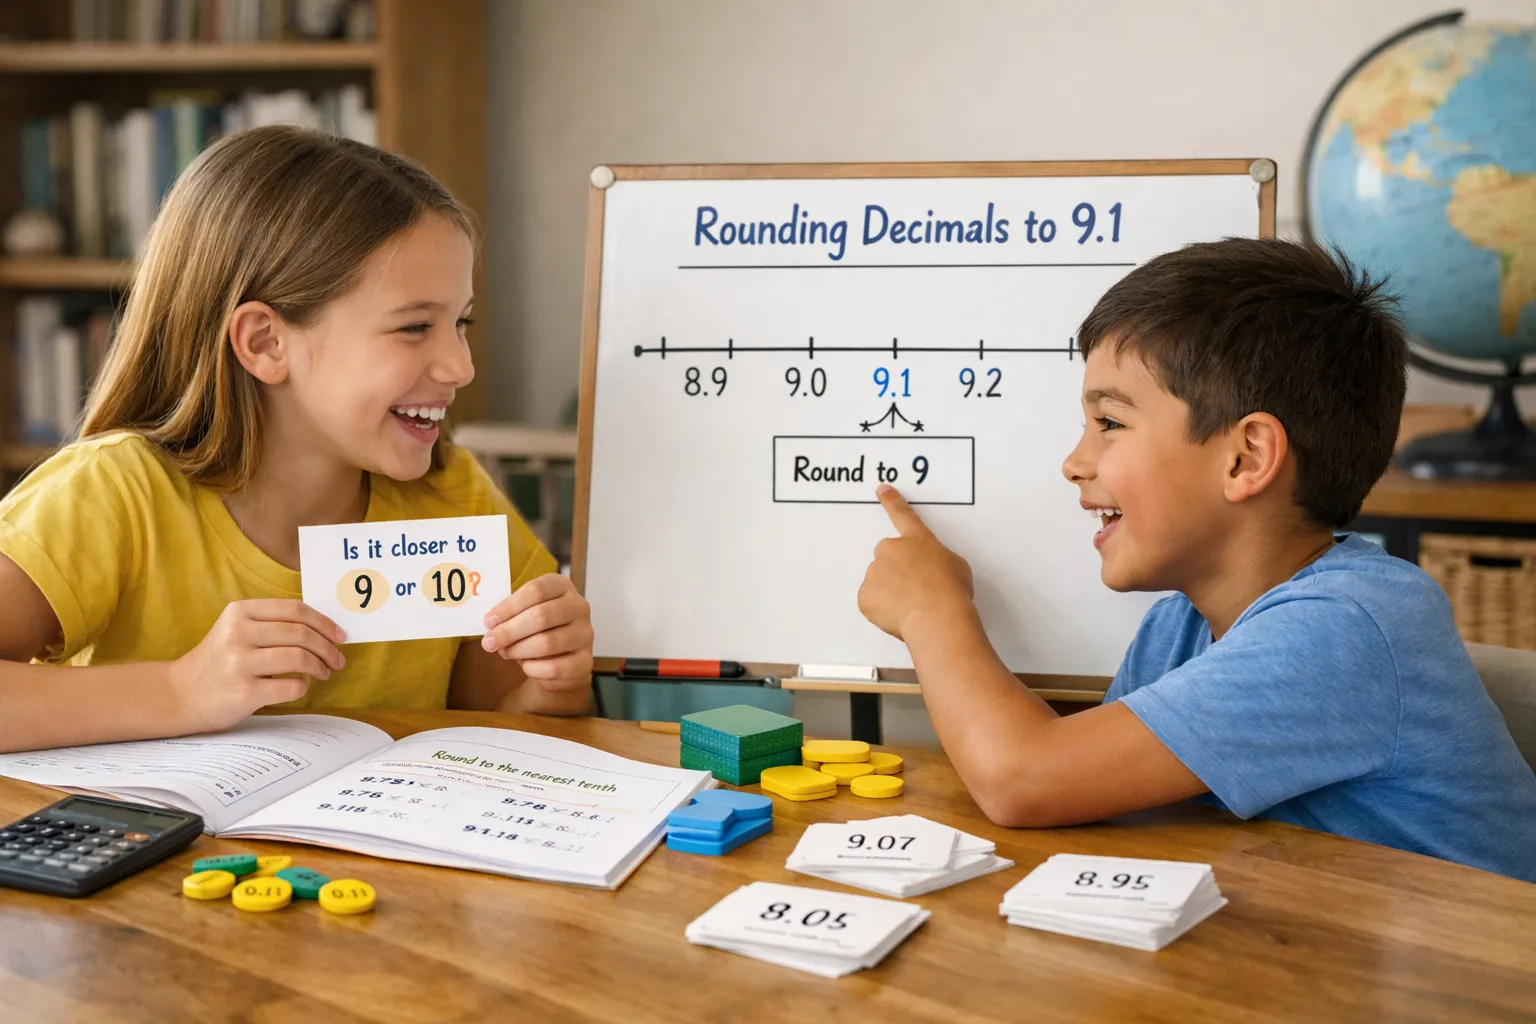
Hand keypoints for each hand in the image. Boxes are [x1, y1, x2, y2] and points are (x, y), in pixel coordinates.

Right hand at [170, 600, 345, 731]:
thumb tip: (326, 629)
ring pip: (299, 658)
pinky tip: (300, 687)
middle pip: (301, 633)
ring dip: (320, 666)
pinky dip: (303, 687)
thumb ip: (272, 624)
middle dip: (328, 648)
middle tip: (338, 660)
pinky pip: (291, 686)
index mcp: (240, 612)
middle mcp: (237, 633)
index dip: (324, 623)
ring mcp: (238, 663)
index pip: (295, 610)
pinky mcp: (243, 692)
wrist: (180, 694)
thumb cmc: (219, 660)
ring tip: (324, 673)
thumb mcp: (237, 630)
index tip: (340, 636)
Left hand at [480, 574, 593, 694]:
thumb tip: (491, 625)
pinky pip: (555, 667)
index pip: (537, 591)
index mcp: (562, 586)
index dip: (509, 607)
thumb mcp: (525, 613)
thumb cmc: (538, 629)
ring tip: (505, 653)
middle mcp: (579, 607)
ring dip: (519, 650)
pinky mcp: (586, 661)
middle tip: (489, 642)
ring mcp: (586, 634)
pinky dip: (533, 668)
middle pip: (542, 615)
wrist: (562, 658)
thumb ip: (510, 615)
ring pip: (548, 642)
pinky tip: (525, 666)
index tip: (488, 621)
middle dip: (510, 631)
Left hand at [857, 484, 973, 639]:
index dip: (892, 501)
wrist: (936, 616)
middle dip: (895, 569)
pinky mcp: (865, 595)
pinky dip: (881, 609)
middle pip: (886, 556)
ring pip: (878, 581)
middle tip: (913, 588)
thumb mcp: (957, 567)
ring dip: (890, 591)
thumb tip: (934, 571)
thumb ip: (938, 561)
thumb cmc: (952, 592)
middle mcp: (891, 550)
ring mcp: (875, 571)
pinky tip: (899, 615)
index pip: (902, 514)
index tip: (882, 489)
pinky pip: (871, 601)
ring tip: (911, 606)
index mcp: (917, 540)